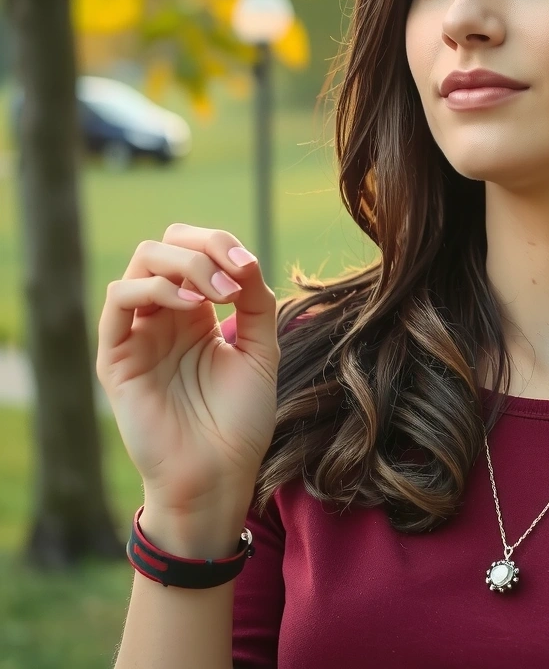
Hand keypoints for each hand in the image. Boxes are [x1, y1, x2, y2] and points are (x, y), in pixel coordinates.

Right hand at [95, 223, 280, 514]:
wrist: (219, 474)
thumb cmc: (241, 419)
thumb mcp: (261, 350)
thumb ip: (256, 302)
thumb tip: (243, 259)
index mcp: (197, 311)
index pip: (194, 249)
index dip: (220, 244)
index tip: (249, 267)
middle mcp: (164, 316)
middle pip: (165, 246)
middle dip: (204, 247)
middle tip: (233, 281)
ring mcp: (138, 333)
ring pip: (142, 262)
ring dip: (184, 264)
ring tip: (218, 295)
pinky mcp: (116, 357)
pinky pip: (117, 301)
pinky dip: (154, 288)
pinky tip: (190, 306)